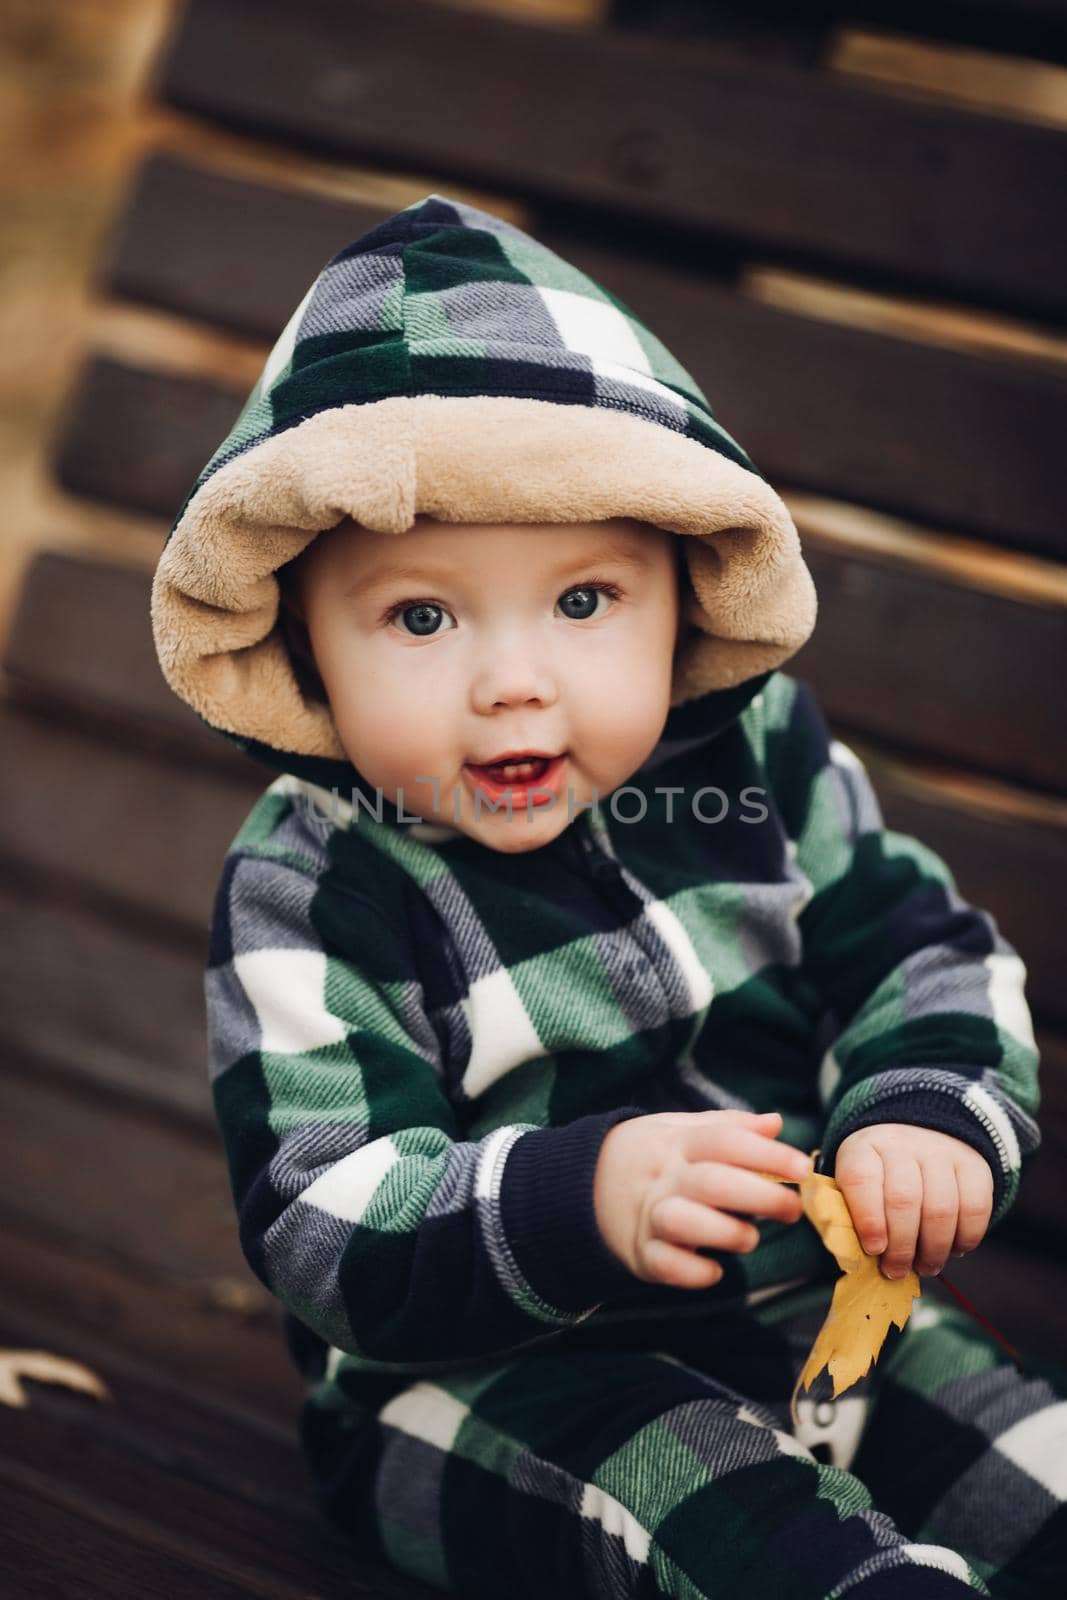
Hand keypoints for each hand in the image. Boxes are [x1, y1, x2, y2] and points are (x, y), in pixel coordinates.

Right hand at [593, 1108, 812, 1288]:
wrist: (585, 1183)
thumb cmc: (654, 1155)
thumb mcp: (683, 1129)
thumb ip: (730, 1127)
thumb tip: (776, 1122)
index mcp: (680, 1143)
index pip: (725, 1140)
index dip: (767, 1153)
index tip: (804, 1166)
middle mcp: (666, 1178)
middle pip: (713, 1182)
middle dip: (760, 1195)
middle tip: (793, 1208)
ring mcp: (649, 1215)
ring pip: (685, 1222)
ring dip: (725, 1232)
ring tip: (750, 1238)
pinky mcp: (640, 1252)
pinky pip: (664, 1265)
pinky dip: (692, 1271)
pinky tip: (715, 1269)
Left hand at [834, 1123, 993, 1279]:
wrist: (919, 1135)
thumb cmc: (879, 1176)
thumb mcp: (852, 1185)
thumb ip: (848, 1216)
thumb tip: (852, 1256)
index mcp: (863, 1149)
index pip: (861, 1180)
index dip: (867, 1219)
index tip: (874, 1250)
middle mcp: (902, 1144)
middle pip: (904, 1200)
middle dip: (901, 1247)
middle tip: (897, 1271)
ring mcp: (940, 1152)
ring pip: (941, 1209)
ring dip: (933, 1250)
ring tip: (925, 1267)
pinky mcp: (973, 1165)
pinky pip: (975, 1208)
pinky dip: (966, 1238)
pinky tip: (953, 1250)